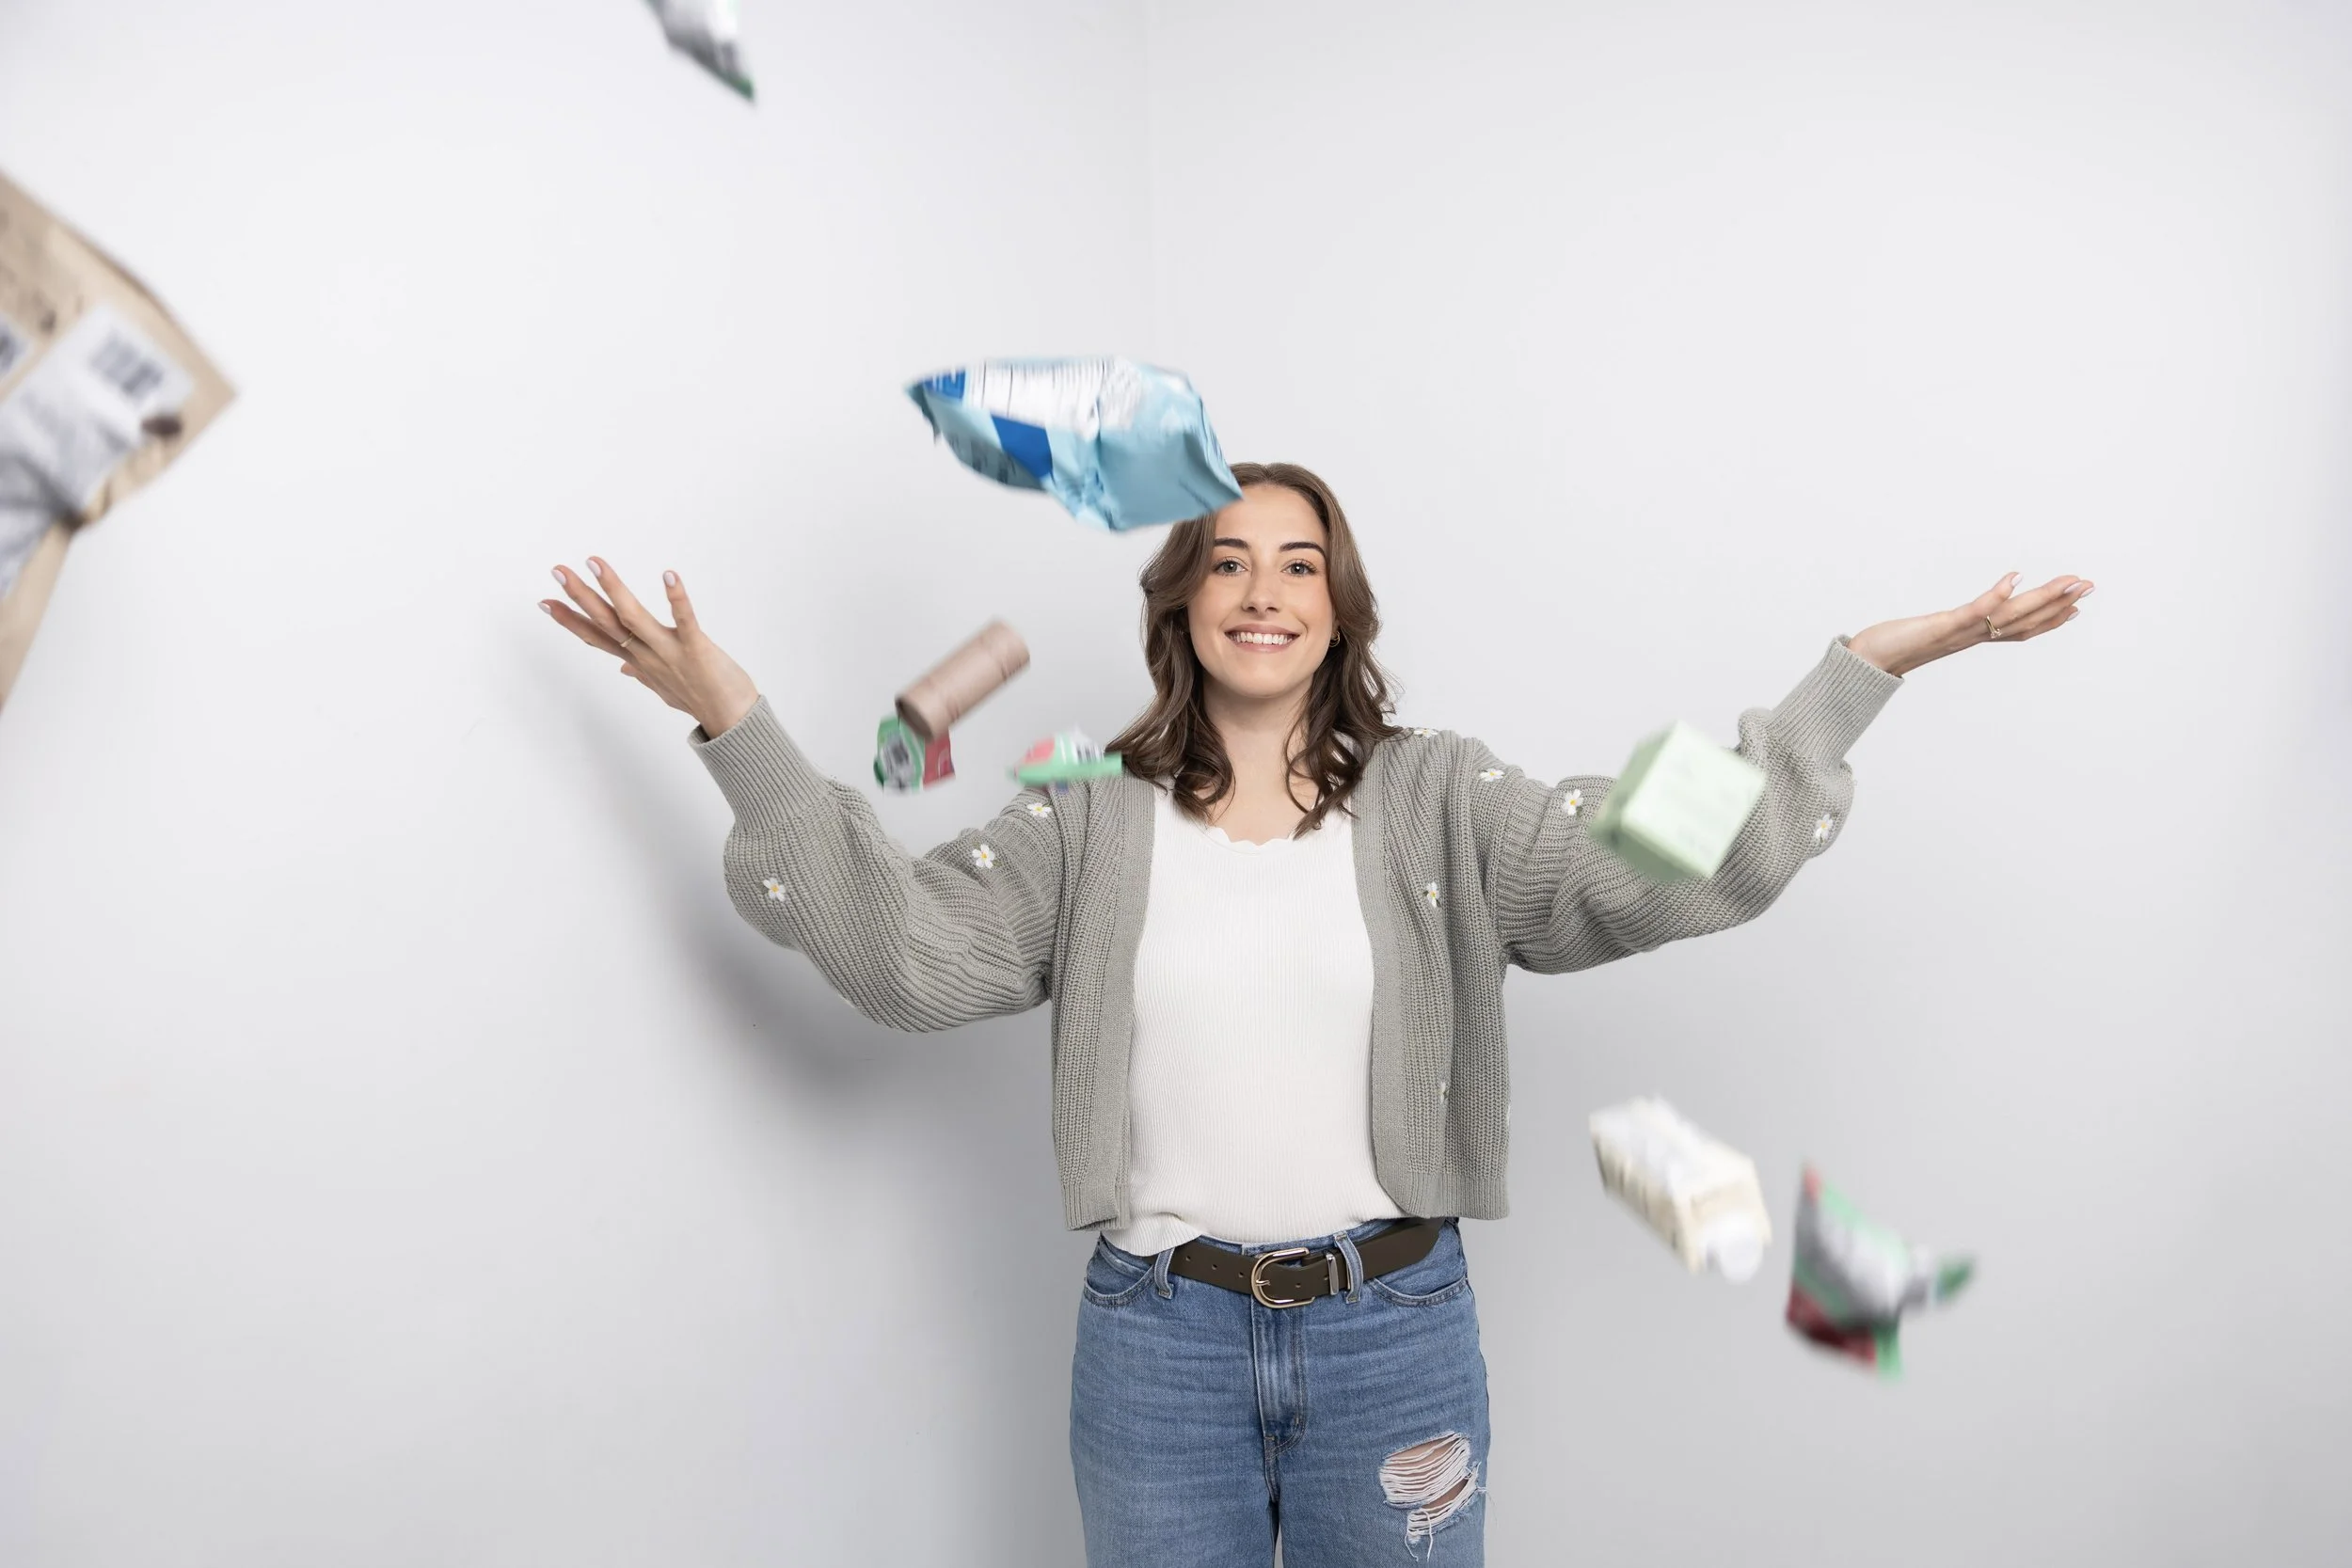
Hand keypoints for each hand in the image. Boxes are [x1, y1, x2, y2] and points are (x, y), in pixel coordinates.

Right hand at [541, 557, 759, 735]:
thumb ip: (643, 673)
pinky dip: (677, 597)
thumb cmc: (701, 700)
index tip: (545, 602)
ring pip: (634, 618)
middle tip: (557, 570)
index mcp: (639, 661)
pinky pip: (685, 620)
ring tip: (595, 563)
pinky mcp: (697, 649)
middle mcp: (648, 656)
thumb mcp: (664, 688)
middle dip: (580, 596)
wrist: (732, 723)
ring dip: (613, 589)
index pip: (597, 638)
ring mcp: (670, 652)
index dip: (570, 621)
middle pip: (606, 623)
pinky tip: (668, 573)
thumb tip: (625, 667)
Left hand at [1845, 572, 2093, 677]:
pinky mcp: (1940, 627)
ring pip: (2010, 616)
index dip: (2049, 619)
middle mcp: (1970, 637)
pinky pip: (1974, 611)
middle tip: (2089, 585)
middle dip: (2059, 604)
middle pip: (2024, 621)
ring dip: (2042, 598)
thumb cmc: (1888, 647)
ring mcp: (1958, 633)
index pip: (2019, 629)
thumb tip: (1953, 620)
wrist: (1864, 662)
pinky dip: (1995, 595)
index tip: (2076, 606)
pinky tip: (2014, 577)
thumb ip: (1943, 626)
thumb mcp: (1924, 633)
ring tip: (2070, 580)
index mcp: (1970, 637)